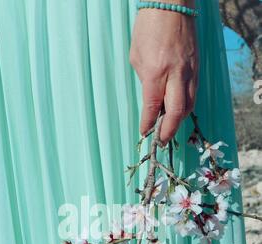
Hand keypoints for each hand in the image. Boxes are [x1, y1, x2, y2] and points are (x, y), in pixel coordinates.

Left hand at [130, 6, 198, 143]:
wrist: (172, 4)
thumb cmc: (148, 27)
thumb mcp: (137, 56)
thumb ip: (144, 80)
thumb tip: (152, 98)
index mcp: (156, 72)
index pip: (153, 107)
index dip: (149, 123)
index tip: (145, 132)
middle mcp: (176, 74)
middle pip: (177, 112)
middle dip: (169, 130)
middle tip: (162, 140)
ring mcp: (190, 71)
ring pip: (189, 104)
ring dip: (179, 120)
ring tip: (169, 127)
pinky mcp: (197, 67)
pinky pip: (193, 93)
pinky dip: (185, 105)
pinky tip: (177, 109)